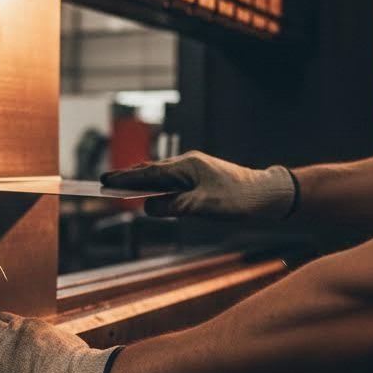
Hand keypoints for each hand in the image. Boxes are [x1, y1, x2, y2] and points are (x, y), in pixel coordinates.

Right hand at [102, 150, 295, 218]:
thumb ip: (175, 207)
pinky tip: (152, 191)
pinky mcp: (200, 177)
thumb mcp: (205, 206)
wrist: (268, 193)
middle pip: (150, 170)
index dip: (125, 178)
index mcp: (186, 166)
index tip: (104, 180)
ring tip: (122, 185)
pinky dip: (156, 184)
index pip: (148, 172)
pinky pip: (171, 180)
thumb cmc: (239, 199)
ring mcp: (194, 169)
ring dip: (141, 179)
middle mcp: (187, 164)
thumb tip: (148, 208)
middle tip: (105, 181)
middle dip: (128, 176)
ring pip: (160, 174)